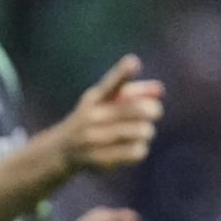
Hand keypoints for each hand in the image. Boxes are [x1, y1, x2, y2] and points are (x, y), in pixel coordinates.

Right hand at [55, 54, 163, 172]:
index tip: (133, 62)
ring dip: (146, 131)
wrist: (62, 149)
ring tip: (140, 132)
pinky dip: (140, 148)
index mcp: (94, 98)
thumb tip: (159, 90)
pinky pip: (137, 151)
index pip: (111, 84)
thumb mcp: (106, 102)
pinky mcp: (101, 158)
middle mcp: (92, 116)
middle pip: (139, 109)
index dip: (123, 73)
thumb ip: (133, 92)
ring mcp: (95, 138)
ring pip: (142, 131)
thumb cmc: (93, 119)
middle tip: (153, 112)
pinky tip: (131, 148)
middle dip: (153, 110)